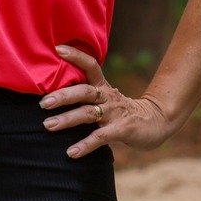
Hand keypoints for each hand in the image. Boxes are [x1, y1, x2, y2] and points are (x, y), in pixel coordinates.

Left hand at [39, 45, 178, 157]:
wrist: (157, 122)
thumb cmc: (123, 111)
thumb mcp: (107, 98)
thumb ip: (86, 95)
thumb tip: (53, 93)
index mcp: (103, 87)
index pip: (91, 65)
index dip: (76, 56)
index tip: (58, 48)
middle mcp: (108, 97)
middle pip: (84, 91)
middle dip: (63, 96)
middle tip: (43, 102)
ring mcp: (115, 113)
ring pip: (89, 113)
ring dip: (67, 119)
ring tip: (48, 125)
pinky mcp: (122, 130)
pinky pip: (100, 137)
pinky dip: (85, 145)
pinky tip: (71, 152)